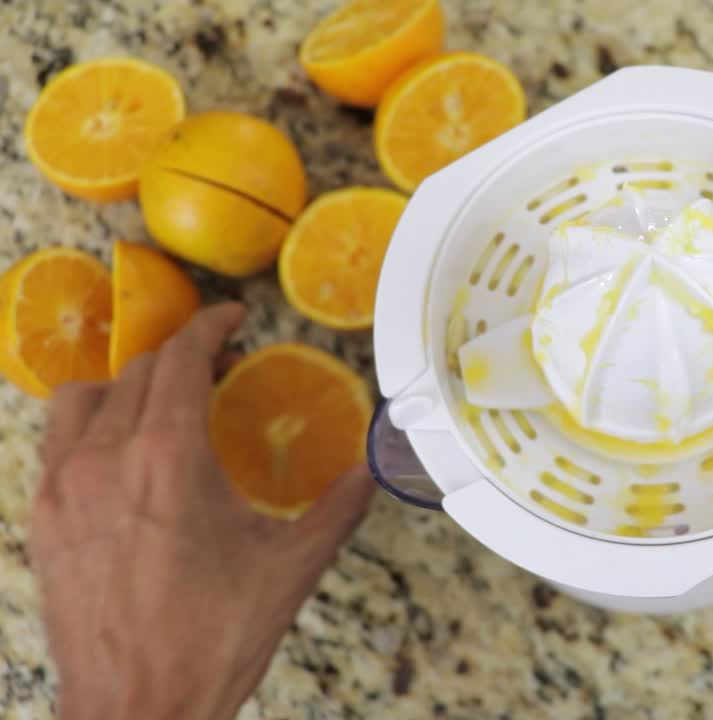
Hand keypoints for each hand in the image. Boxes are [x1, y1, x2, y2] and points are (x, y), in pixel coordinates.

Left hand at [29, 304, 373, 719]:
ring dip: (125, 385)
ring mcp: (63, 489)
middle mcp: (105, 460)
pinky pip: (56, 443)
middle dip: (180, 355)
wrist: (136, 707)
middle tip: (216, 363)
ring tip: (161, 402)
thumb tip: (372, 471)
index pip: (180, 359)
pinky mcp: (42, 520)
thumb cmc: (211, 640)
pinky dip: (90, 426)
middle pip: (136, 371)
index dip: (209, 326)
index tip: (231, 318)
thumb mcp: (290, 569)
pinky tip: (121, 454)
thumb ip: (336, 509)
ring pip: (81, 398)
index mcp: (167, 459)